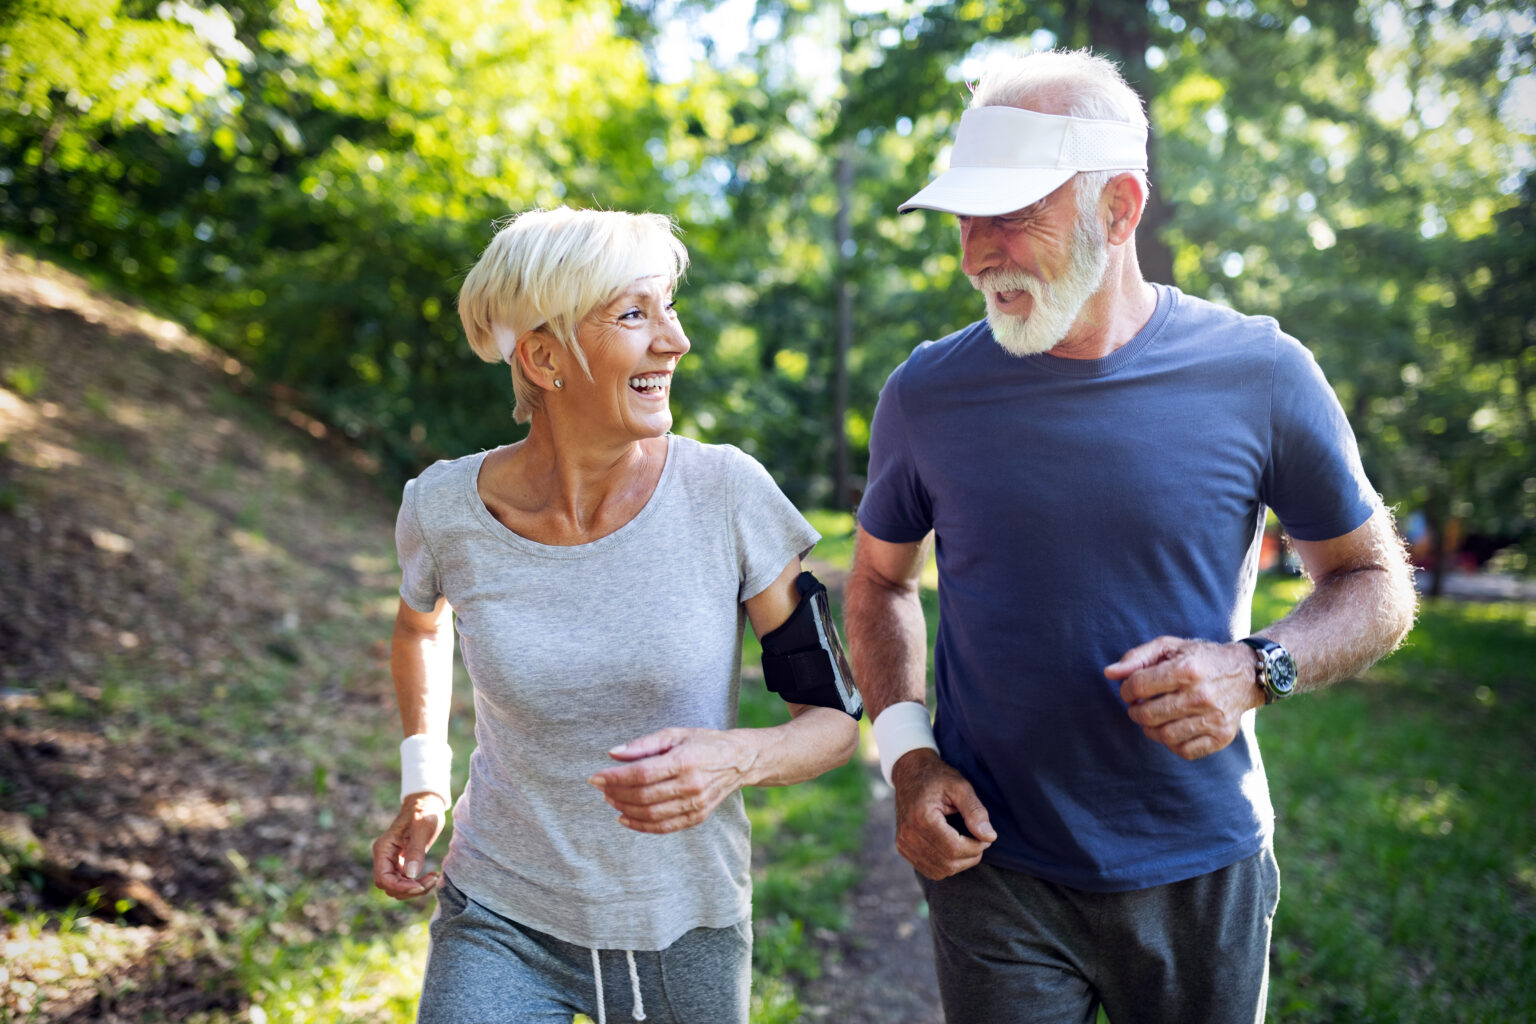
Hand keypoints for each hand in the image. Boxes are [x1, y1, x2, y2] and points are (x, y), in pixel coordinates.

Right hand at [372, 792, 445, 899]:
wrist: (427, 802)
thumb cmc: (424, 810)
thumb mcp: (422, 826)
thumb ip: (416, 850)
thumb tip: (411, 875)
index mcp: (383, 848)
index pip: (383, 878)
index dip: (400, 887)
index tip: (420, 886)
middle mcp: (384, 857)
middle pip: (389, 886)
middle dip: (409, 889)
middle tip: (432, 880)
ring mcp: (392, 861)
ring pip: (397, 888)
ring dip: (415, 889)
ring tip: (433, 878)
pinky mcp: (402, 863)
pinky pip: (405, 882)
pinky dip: (417, 884)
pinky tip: (432, 876)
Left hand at [589, 728, 757, 833]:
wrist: (739, 760)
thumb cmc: (703, 743)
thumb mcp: (675, 734)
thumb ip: (644, 744)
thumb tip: (613, 754)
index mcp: (684, 761)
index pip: (641, 774)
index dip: (615, 778)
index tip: (595, 777)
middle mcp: (691, 785)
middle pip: (643, 796)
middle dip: (616, 793)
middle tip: (600, 788)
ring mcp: (695, 804)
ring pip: (650, 815)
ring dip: (624, 809)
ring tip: (610, 800)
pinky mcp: (697, 817)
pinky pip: (663, 827)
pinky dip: (640, 826)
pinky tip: (624, 817)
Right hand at [891, 748, 995, 879]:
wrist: (910, 773)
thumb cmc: (937, 778)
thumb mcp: (960, 787)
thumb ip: (975, 812)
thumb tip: (989, 837)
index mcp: (921, 818)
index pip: (954, 848)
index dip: (976, 847)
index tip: (987, 837)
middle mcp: (908, 834)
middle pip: (948, 863)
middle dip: (970, 856)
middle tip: (980, 840)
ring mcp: (903, 843)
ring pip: (940, 870)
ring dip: (960, 862)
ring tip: (967, 843)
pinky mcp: (903, 848)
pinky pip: (930, 870)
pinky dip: (946, 865)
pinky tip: (953, 848)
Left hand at [1106, 637, 1264, 759]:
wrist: (1246, 673)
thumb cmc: (1200, 658)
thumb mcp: (1170, 647)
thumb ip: (1137, 657)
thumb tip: (1109, 673)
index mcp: (1186, 669)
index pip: (1137, 686)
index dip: (1126, 690)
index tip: (1130, 689)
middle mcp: (1201, 695)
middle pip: (1147, 715)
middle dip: (1134, 711)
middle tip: (1138, 706)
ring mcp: (1213, 718)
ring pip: (1164, 735)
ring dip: (1150, 729)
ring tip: (1153, 717)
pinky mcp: (1222, 736)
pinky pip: (1184, 750)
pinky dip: (1171, 743)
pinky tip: (1172, 728)